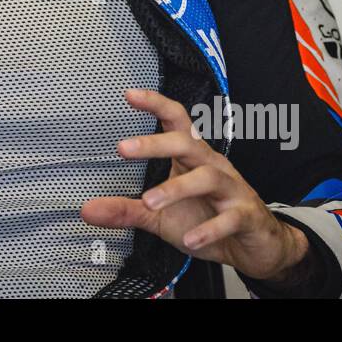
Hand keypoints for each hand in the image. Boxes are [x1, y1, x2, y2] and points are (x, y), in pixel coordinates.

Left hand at [81, 89, 307, 282]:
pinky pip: (228, 218)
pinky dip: (209, 229)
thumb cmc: (205, 217)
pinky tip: (190, 239)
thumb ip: (127, 209)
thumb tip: (87, 209)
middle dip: (155, 143)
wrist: (253, 246)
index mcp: (191, 158)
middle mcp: (211, 165)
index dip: (155, 104)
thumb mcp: (159, 216)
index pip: (176, 122)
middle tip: (123, 148)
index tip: (128, 95)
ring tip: (150, 201)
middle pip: (187, 142)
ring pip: (207, 177)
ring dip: (176, 188)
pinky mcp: (246, 215)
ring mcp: (231, 189)